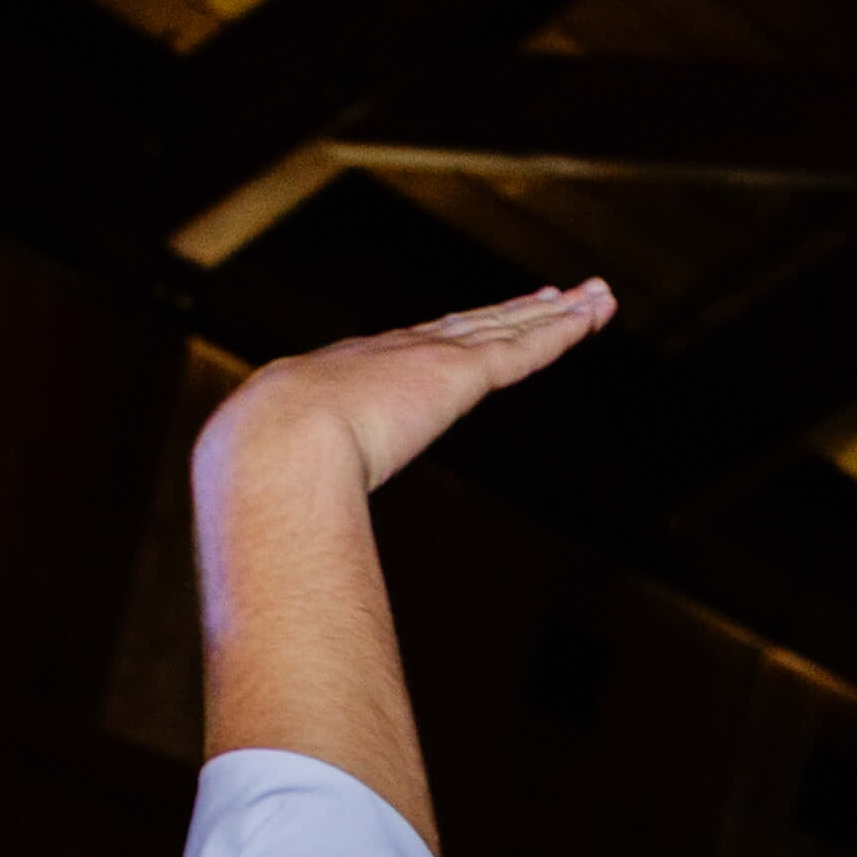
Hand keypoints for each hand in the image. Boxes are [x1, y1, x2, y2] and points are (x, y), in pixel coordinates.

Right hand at [193, 283, 618, 509]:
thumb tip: (279, 563)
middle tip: (558, 295)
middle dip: (518, 312)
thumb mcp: (280, 478)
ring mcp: (428, 361)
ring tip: (596, 294)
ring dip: (556, 311)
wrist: (269, 447)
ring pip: (510, 329)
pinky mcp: (457, 376)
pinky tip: (590, 315)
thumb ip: (296, 507)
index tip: (482, 324)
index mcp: (351, 376)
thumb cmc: (261, 474)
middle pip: (474, 327)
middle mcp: (395, 355)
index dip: (457, 336)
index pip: (419, 351)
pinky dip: (561, 331)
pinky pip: (524, 349)